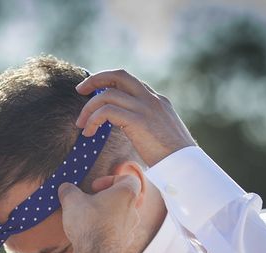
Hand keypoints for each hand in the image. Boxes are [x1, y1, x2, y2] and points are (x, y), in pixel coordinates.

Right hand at [58, 175, 141, 252]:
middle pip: (122, 198)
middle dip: (105, 199)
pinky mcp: (125, 243)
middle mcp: (134, 210)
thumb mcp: (71, 201)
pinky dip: (106, 231)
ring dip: (105, 215)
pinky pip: (117, 232)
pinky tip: (91, 235)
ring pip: (119, 215)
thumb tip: (65, 187)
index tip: (94, 188)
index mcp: (126, 194)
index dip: (110, 179)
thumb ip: (69, 190)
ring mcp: (131, 228)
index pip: (127, 178)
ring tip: (88, 220)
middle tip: (88, 203)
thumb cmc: (88, 224)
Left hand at [75, 69, 195, 166]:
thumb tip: (131, 130)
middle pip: (119, 75)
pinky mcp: (138, 121)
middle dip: (96, 80)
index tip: (95, 91)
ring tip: (82, 124)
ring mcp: (145, 108)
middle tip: (80, 90)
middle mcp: (151, 99)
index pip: (130, 81)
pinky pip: (107, 111)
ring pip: (107, 94)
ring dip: (89, 108)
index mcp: (157, 101)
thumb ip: (146, 126)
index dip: (109, 82)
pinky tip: (89, 132)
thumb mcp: (161, 134)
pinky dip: (93, 119)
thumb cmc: (173, 158)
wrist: (185, 165)